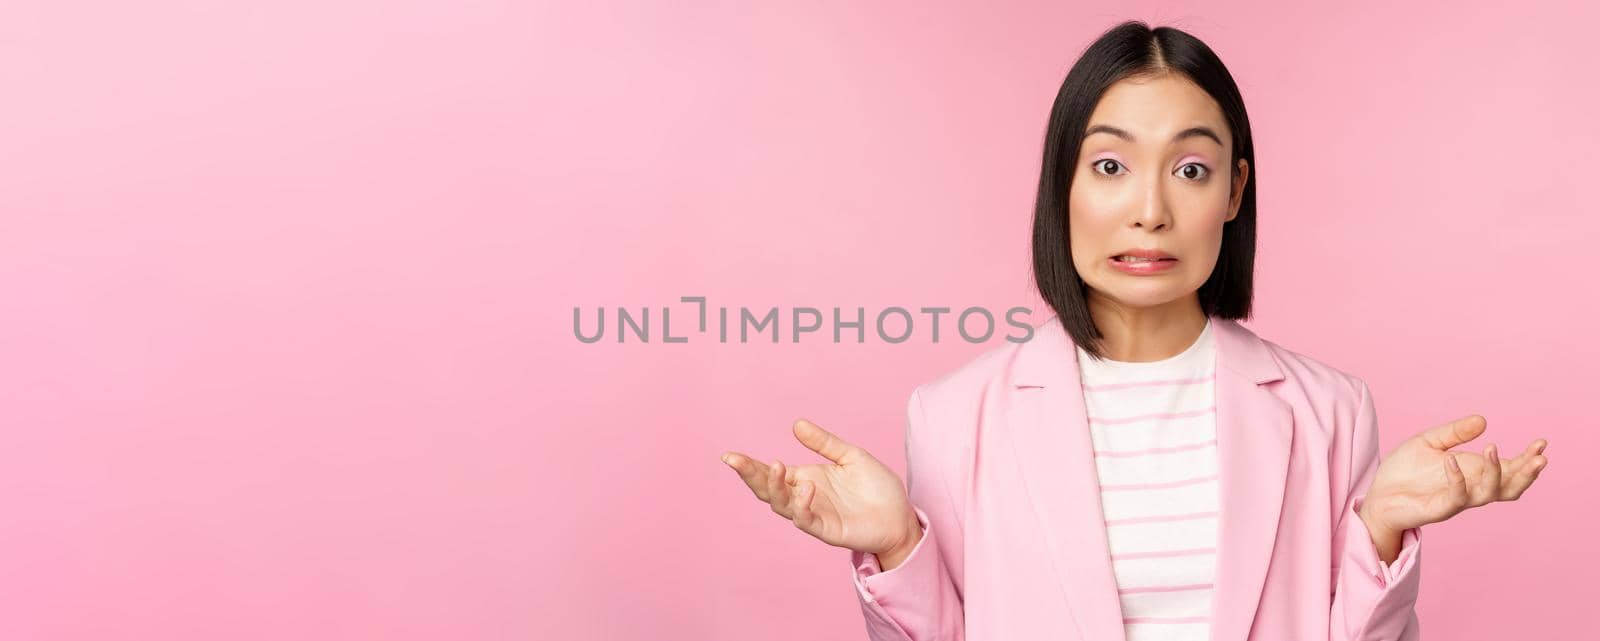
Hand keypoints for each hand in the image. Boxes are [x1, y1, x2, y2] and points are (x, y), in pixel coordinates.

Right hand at [722, 419, 920, 556]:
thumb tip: (796, 424)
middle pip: (767, 489)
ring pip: (782, 505)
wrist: (901, 516)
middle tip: (736, 460)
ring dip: (774, 487)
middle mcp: (804, 497)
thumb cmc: (876, 488)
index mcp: (805, 479)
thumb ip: (824, 443)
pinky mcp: (827, 530)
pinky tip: (806, 488)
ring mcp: (814, 514)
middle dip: (750, 475)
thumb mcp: (850, 456)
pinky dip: (802, 506)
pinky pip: (806, 520)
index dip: (750, 465)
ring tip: (777, 466)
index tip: (730, 455)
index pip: (771, 472)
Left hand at [1360, 414, 1549, 532]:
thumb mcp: (1429, 443)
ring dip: (1496, 472)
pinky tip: (1450, 460)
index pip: (1510, 468)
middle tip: (1540, 458)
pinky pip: (1457, 496)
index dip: (1527, 458)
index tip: (1541, 443)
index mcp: (1474, 472)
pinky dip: (1457, 478)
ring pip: (1489, 493)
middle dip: (1527, 473)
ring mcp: (1458, 500)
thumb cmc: (1405, 471)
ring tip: (1491, 448)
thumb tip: (1483, 420)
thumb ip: (1455, 432)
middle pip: (1511, 486)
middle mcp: (1472, 488)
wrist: (1378, 495)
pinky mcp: (1440, 509)